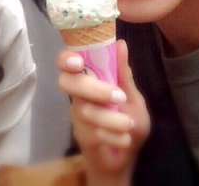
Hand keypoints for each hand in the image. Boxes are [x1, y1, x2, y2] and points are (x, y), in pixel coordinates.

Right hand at [57, 40, 149, 183]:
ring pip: (85, 110)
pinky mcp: (81, 137)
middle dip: (93, 88)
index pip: (67, 62)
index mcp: (88, 79)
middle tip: (118, 95)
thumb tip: (120, 43)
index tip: (78, 62)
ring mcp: (77, 116)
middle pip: (68, 83)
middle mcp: (77, 95)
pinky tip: (125, 140)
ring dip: (111, 118)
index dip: (66, 58)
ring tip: (129, 124)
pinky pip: (92, 132)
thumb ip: (123, 73)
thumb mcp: (132, 96)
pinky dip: (113, 136)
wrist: (126, 155)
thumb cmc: (128, 119)